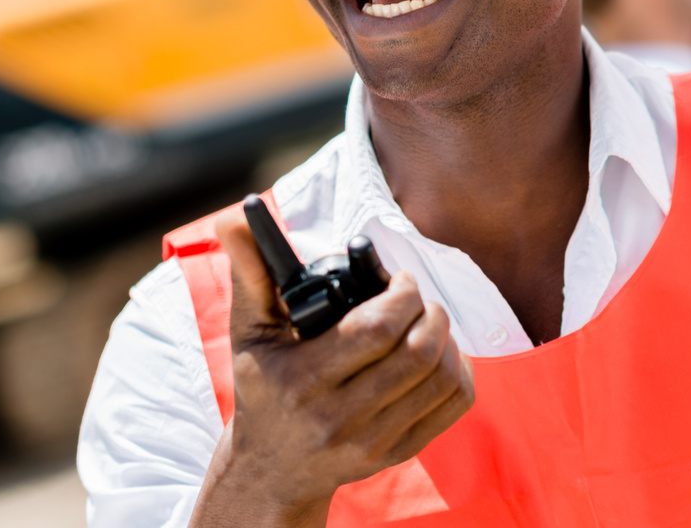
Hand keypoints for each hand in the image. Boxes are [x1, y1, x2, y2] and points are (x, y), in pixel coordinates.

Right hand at [188, 207, 473, 527]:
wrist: (270, 470)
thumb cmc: (261, 387)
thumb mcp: (248, 330)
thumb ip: (249, 271)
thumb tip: (233, 218)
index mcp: (302, 380)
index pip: (375, 330)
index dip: (401, 295)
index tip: (398, 279)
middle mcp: (338, 417)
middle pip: (416, 354)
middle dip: (428, 310)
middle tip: (414, 295)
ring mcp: (371, 442)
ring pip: (439, 380)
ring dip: (445, 337)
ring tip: (426, 319)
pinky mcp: (395, 455)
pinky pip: (450, 408)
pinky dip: (457, 371)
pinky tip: (440, 352)